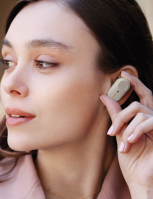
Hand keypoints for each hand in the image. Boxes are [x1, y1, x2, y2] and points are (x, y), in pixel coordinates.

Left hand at [100, 71, 152, 197]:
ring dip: (126, 127)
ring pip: (139, 111)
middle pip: (140, 101)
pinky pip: (148, 121)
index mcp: (144, 120)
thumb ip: (115, 115)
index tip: (124, 73)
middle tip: (113, 124)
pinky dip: (136, 130)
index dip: (135, 83)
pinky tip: (130, 141)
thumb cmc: (131, 159)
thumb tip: (104, 96)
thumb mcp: (120, 134)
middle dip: (125, 107)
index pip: (143, 96)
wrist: (140, 180)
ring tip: (122, 143)